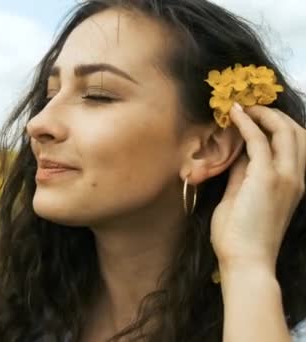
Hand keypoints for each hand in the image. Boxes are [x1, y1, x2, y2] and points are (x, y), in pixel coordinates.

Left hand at [210, 103, 305, 270]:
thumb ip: (243, 175)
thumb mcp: (241, 198)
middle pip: (296, 132)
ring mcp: (285, 177)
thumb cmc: (239, 237)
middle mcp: (296, 178)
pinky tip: (234, 115)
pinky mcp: (267, 178)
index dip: (276, 126)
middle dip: (274, 114)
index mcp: (293, 184)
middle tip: (251, 107)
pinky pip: (259, 140)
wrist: (246, 261)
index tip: (254, 116)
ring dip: (264, 114)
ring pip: (285, 131)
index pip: (294, 145)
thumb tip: (238, 154)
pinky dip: (247, 123)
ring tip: (244, 107)